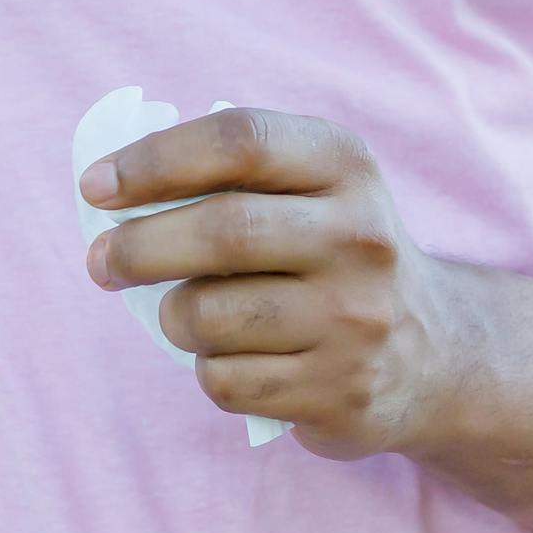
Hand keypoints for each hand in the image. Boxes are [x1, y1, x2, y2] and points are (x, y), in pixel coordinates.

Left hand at [82, 106, 484, 458]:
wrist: (437, 352)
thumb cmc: (333, 252)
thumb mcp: (311, 189)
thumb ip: (228, 178)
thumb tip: (110, 192)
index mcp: (347, 164)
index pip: (240, 140)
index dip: (155, 159)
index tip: (96, 185)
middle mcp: (362, 237)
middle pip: (223, 231)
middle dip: (138, 246)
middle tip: (99, 261)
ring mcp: (357, 320)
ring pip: (211, 317)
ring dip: (173, 316)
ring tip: (187, 313)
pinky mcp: (342, 392)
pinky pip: (227, 382)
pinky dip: (208, 369)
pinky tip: (238, 358)